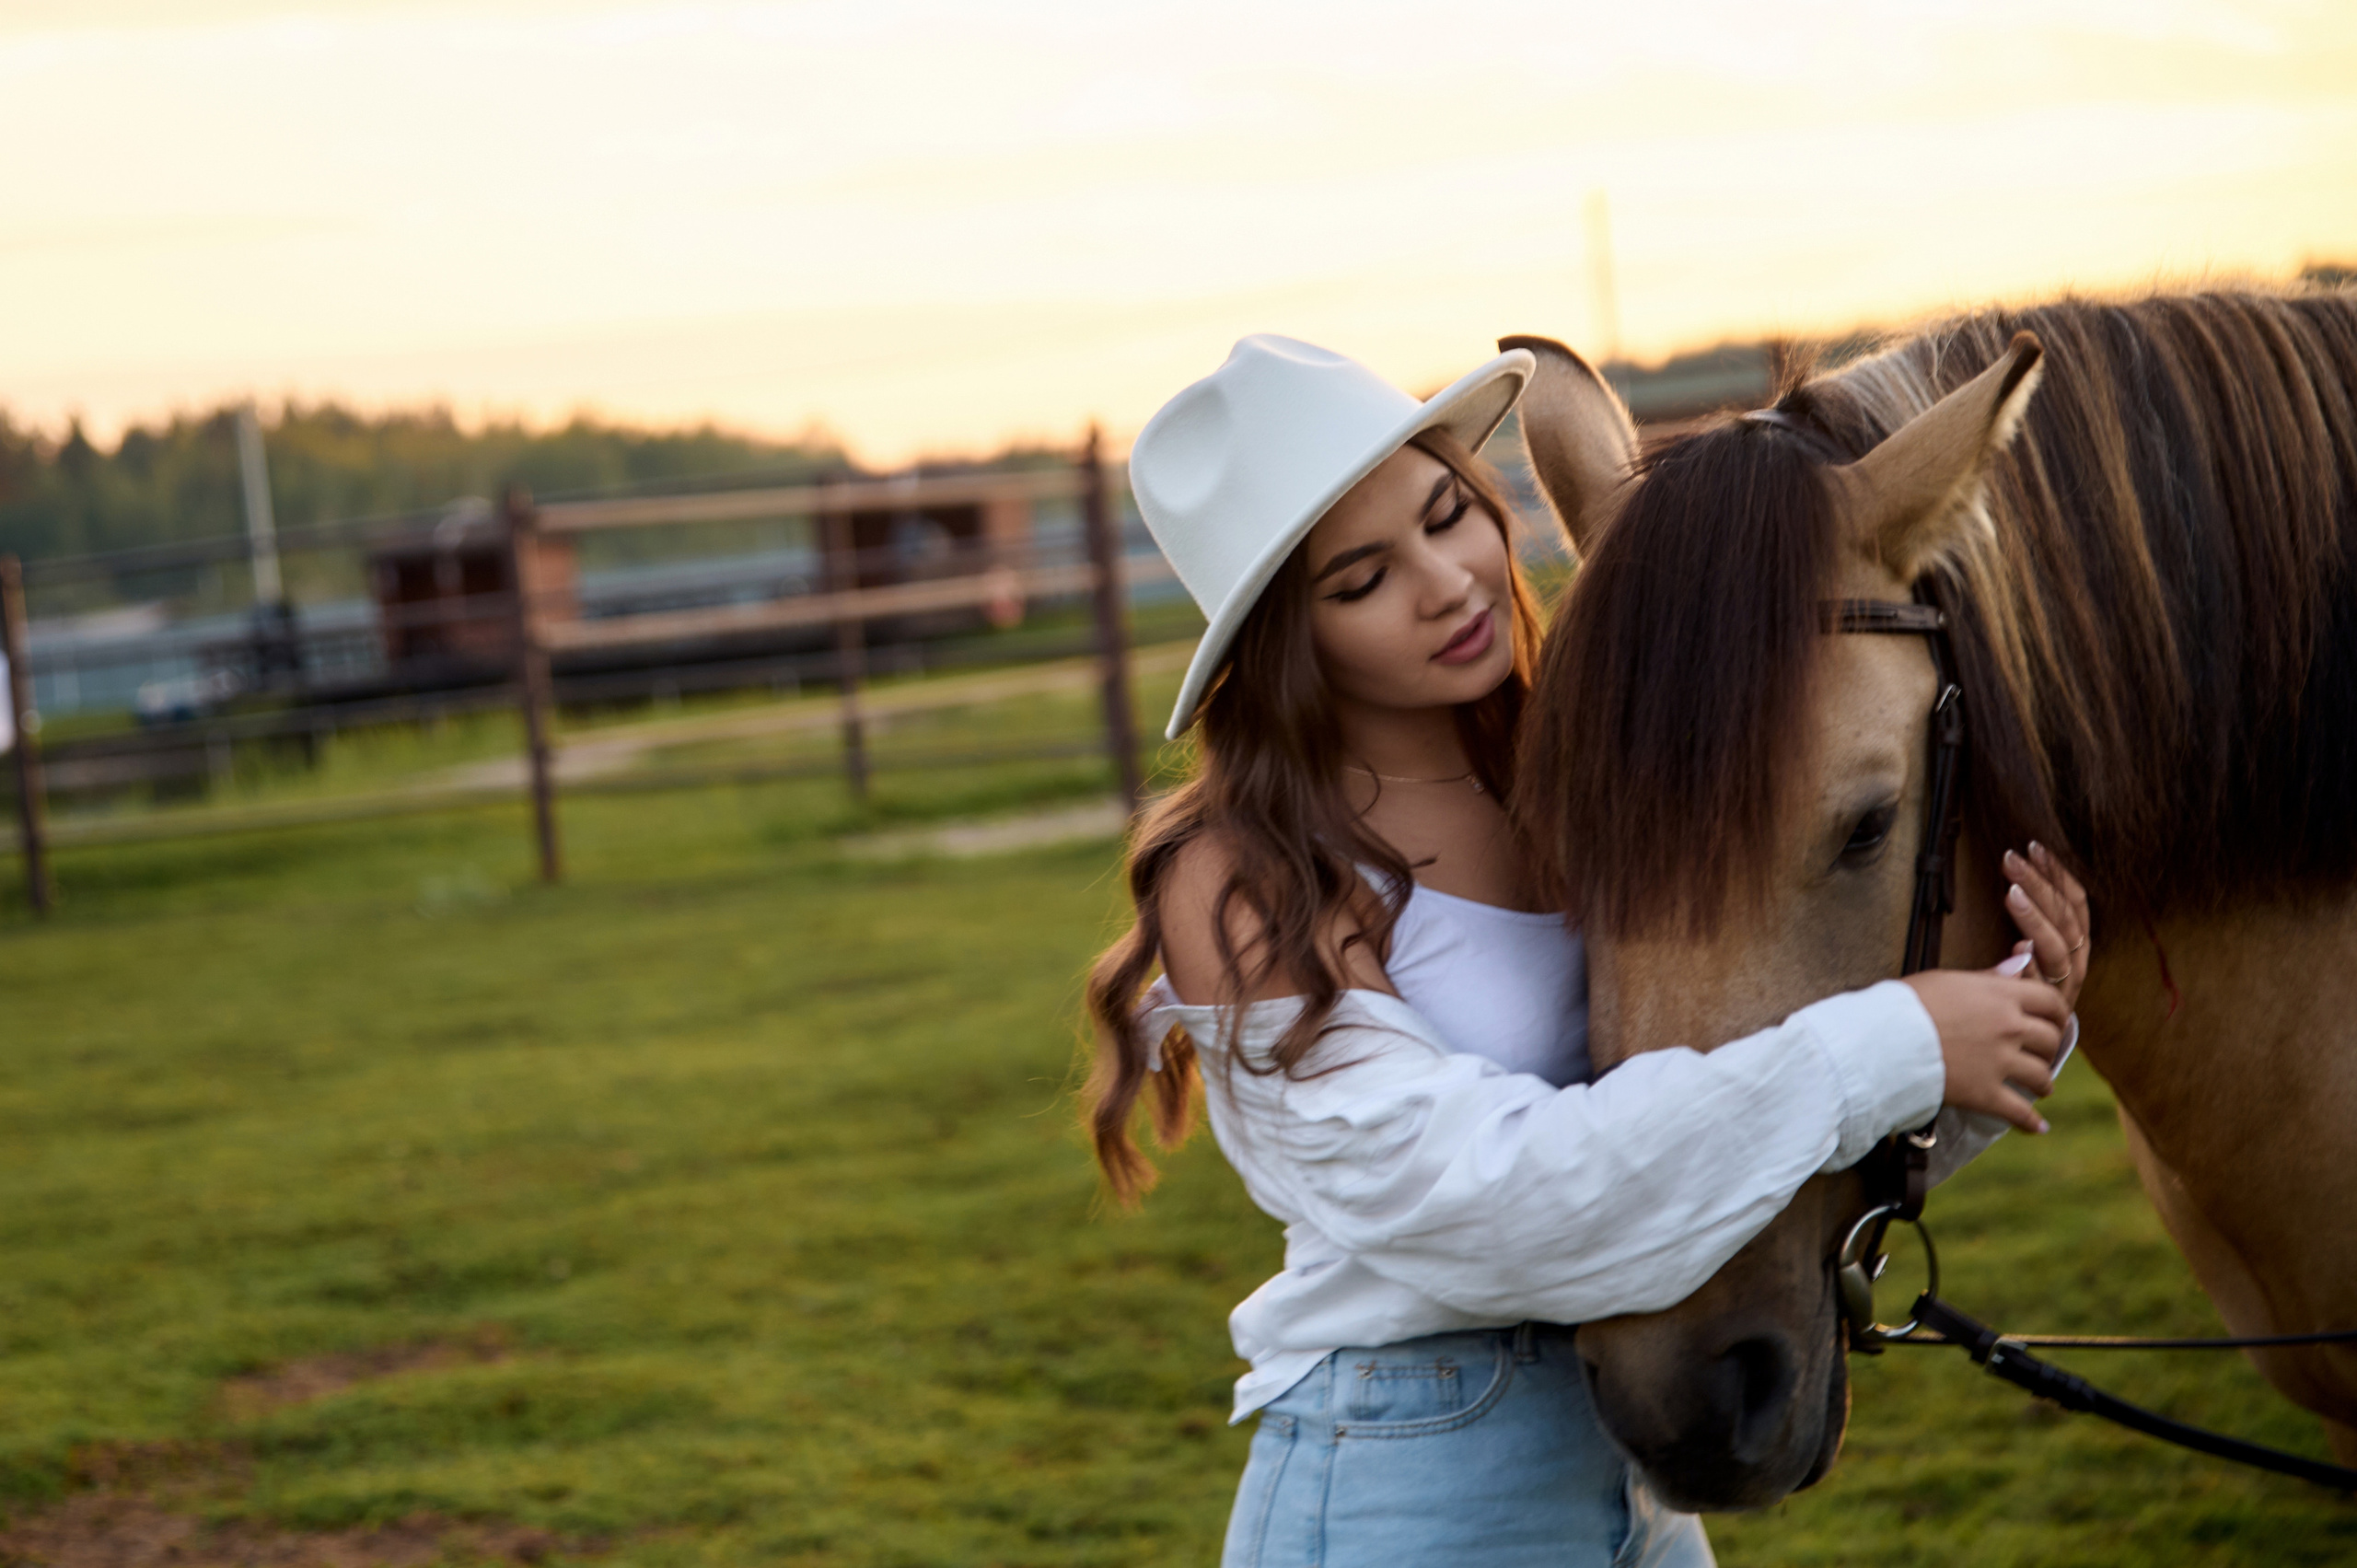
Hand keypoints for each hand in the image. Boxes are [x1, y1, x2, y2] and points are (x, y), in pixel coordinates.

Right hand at [1902, 968, 2067, 1134]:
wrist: (1885, 1038)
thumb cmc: (1908, 1003)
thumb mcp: (1949, 979)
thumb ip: (1990, 975)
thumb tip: (2021, 962)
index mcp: (2001, 995)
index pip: (2049, 1000)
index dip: (2057, 1012)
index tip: (2055, 1020)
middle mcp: (2009, 1028)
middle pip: (2050, 1039)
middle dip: (2049, 1048)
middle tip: (2042, 1054)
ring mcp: (2000, 1062)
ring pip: (2041, 1076)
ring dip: (2044, 1084)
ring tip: (2040, 1088)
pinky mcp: (1986, 1094)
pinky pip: (2019, 1112)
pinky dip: (2031, 1122)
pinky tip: (2038, 1127)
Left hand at [2002, 841, 2091, 1011]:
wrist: (2042, 1037)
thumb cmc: (2034, 982)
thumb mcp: (2038, 946)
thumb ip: (2035, 917)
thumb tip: (2016, 874)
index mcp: (2079, 942)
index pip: (2075, 901)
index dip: (2058, 874)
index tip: (2035, 847)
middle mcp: (2078, 961)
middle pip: (2065, 919)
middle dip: (2040, 886)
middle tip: (2012, 860)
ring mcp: (2065, 985)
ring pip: (2056, 948)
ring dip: (2035, 919)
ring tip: (2010, 894)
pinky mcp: (2049, 1008)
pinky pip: (2043, 987)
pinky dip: (2033, 967)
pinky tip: (2019, 947)